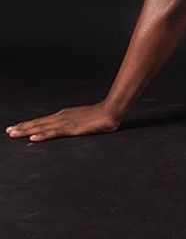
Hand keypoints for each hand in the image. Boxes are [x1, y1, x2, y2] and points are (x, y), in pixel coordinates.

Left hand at [5, 102, 120, 142]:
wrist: (111, 111)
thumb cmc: (100, 116)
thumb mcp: (83, 119)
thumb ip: (74, 123)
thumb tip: (70, 127)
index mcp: (64, 115)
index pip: (42, 121)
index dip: (29, 124)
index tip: (16, 127)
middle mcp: (61, 117)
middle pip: (38, 123)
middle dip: (22, 127)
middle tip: (8, 131)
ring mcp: (65, 122)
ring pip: (42, 127)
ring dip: (26, 130)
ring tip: (13, 133)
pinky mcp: (71, 128)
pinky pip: (54, 133)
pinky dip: (42, 134)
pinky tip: (33, 137)